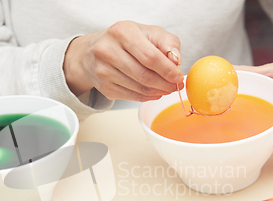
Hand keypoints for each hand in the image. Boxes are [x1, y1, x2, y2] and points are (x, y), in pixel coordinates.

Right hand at [63, 21, 183, 101]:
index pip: (150, 56)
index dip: (167, 70)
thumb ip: (167, 42)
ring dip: (157, 91)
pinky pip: (131, 96)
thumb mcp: (148, 32)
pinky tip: (154, 92)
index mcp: (122, 32)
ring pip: (138, 88)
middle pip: (144, 75)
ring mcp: (103, 71)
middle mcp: (108, 50)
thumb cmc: (126, 40)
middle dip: (164, 83)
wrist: (94, 51)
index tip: (178, 76)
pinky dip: (147, 97)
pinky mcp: (104, 86)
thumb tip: (176, 60)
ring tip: (166, 89)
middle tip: (175, 86)